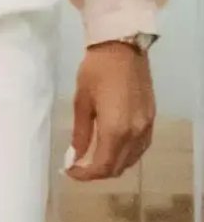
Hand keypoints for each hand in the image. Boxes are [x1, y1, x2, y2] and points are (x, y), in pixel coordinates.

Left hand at [66, 44, 155, 182]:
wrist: (123, 47)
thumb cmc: (96, 71)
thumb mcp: (81, 102)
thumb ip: (80, 134)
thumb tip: (75, 157)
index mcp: (115, 130)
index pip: (102, 166)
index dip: (85, 175)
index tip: (70, 171)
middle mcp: (135, 133)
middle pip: (117, 167)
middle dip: (97, 172)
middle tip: (78, 166)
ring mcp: (147, 127)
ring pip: (131, 160)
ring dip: (112, 164)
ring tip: (93, 158)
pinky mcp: (152, 119)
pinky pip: (141, 148)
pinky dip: (126, 154)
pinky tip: (112, 148)